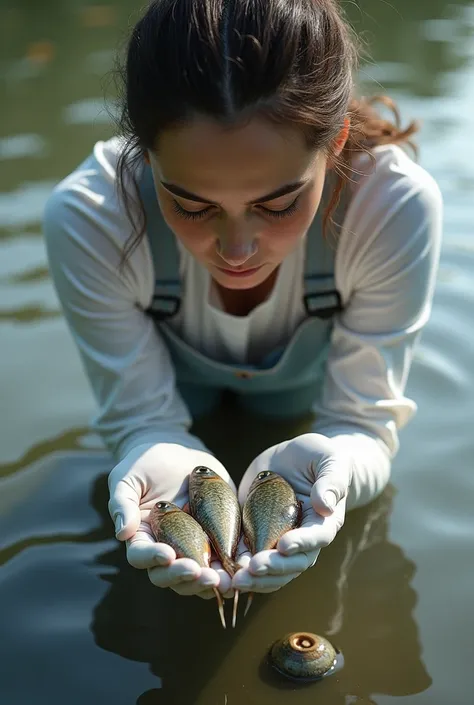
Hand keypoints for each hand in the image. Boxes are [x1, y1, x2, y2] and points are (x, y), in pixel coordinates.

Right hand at [108, 442, 236, 597]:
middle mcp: (166, 549)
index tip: (167, 554)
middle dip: (187, 578)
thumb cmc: (146, 463)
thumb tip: (122, 533)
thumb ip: (123, 502)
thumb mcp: (129, 476)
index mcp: (142, 538)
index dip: (153, 558)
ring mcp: (193, 548)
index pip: (142, 556)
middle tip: (205, 575)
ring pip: (199, 577)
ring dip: (213, 583)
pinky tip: (247, 566)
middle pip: (171, 576)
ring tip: (228, 581)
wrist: (180, 453)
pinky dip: (236, 567)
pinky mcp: (218, 540)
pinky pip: (227, 560)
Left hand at [232, 433, 352, 594]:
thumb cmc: (319, 457)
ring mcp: (279, 541)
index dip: (301, 543)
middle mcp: (303, 539)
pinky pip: (248, 558)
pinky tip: (221, 574)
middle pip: (292, 562)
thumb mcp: (329, 460)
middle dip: (273, 568)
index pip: (316, 538)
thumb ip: (331, 481)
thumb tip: (325, 505)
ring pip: (271, 570)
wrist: (296, 459)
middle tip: (252, 569)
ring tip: (234, 580)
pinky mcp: (256, 536)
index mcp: (324, 521)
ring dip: (254, 578)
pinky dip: (236, 569)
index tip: (283, 545)